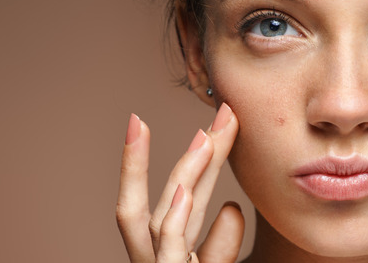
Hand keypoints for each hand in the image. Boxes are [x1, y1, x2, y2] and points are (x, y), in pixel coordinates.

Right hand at [116, 104, 242, 262]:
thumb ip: (220, 244)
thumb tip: (231, 208)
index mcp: (163, 253)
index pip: (158, 205)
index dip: (151, 166)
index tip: (147, 122)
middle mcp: (154, 261)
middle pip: (143, 208)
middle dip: (136, 162)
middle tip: (140, 118)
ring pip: (159, 221)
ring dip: (183, 176)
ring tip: (204, 138)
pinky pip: (169, 253)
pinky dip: (174, 222)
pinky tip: (183, 193)